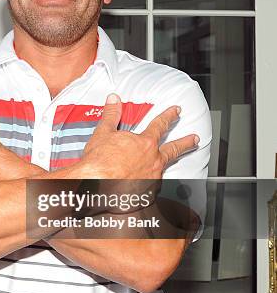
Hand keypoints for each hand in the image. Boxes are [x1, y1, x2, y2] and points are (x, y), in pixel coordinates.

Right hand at [80, 94, 198, 180]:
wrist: (97, 186)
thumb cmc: (100, 162)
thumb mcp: (103, 133)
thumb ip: (111, 115)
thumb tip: (114, 99)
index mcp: (145, 143)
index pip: (160, 125)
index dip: (169, 116)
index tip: (176, 111)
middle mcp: (153, 160)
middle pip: (174, 148)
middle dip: (185, 142)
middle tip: (194, 139)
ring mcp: (152, 178)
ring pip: (166, 168)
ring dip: (173, 164)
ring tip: (179, 161)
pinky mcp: (148, 193)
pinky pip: (155, 185)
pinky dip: (155, 181)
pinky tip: (152, 181)